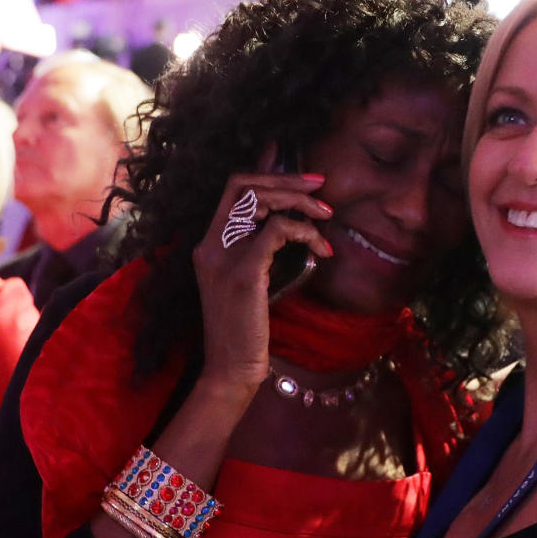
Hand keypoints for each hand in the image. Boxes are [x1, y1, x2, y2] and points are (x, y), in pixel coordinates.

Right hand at [192, 173, 332, 398]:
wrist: (231, 368)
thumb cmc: (247, 329)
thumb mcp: (252, 281)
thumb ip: (264, 249)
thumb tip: (292, 221)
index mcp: (210, 243)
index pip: (232, 188)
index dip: (266, 169)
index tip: (302, 173)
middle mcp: (210, 244)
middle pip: (244, 185)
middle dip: (288, 180)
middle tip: (322, 186)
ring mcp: (224, 257)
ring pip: (261, 201)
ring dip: (300, 202)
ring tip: (326, 216)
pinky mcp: (244, 273)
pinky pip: (277, 231)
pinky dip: (304, 231)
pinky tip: (322, 248)